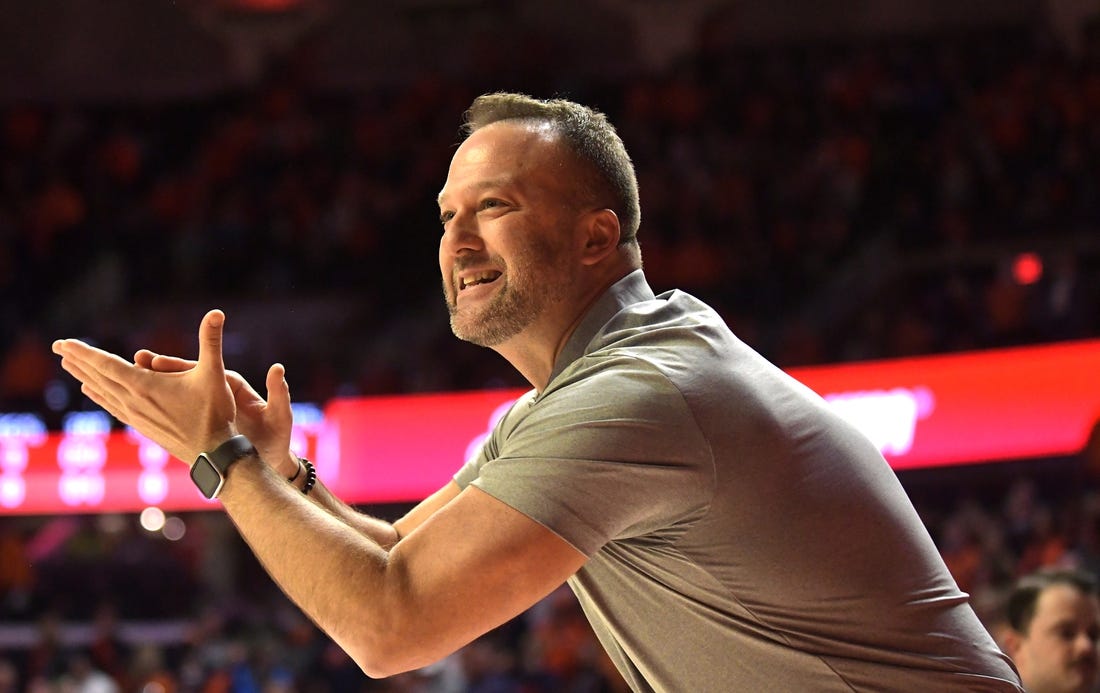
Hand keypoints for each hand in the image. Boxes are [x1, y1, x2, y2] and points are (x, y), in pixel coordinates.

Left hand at [52, 310, 236, 463]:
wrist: (212, 453)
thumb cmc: (215, 412)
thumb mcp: (215, 372)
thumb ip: (212, 341)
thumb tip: (217, 312)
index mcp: (145, 386)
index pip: (106, 364)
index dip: (84, 352)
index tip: (64, 342)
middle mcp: (133, 400)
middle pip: (97, 376)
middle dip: (77, 360)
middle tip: (57, 346)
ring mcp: (135, 415)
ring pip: (101, 391)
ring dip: (83, 376)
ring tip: (68, 365)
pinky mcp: (140, 425)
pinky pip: (111, 405)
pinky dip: (98, 395)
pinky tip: (92, 391)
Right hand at [134, 350, 295, 477]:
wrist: (270, 455)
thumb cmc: (277, 437)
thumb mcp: (280, 415)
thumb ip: (278, 393)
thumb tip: (278, 368)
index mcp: (234, 386)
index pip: (205, 370)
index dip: (182, 365)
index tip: (158, 361)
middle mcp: (218, 391)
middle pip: (186, 377)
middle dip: (162, 370)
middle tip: (137, 360)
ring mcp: (207, 405)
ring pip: (176, 392)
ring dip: (154, 385)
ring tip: (128, 377)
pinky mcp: (201, 420)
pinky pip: (175, 410)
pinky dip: (157, 405)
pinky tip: (134, 403)